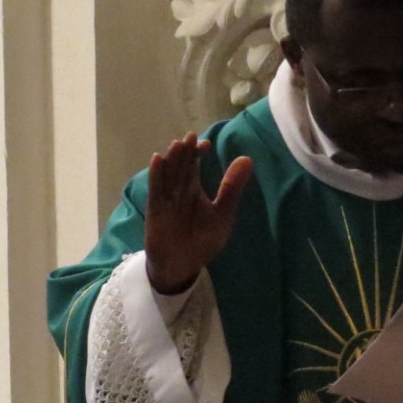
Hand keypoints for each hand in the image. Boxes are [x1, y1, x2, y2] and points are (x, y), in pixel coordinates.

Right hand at [144, 134, 253, 294]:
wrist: (182, 266)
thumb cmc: (202, 241)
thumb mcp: (223, 215)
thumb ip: (231, 188)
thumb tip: (247, 159)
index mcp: (193, 189)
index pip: (193, 164)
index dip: (197, 152)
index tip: (206, 144)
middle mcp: (178, 189)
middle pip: (180, 165)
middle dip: (184, 152)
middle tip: (190, 137)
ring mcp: (165, 198)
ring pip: (168, 174)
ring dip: (171, 160)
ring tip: (176, 145)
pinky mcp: (155, 209)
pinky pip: (155, 189)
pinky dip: (156, 175)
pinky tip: (157, 159)